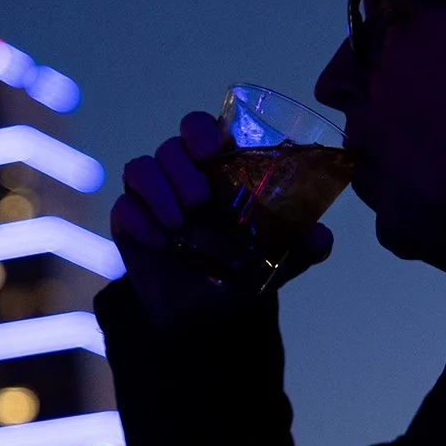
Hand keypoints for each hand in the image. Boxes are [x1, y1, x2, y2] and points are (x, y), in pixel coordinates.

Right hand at [110, 112, 332, 330]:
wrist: (204, 316)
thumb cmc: (240, 272)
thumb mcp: (277, 261)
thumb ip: (301, 246)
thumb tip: (321, 236)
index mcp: (215, 170)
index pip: (200, 128)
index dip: (200, 130)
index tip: (211, 149)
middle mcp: (180, 176)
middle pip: (170, 147)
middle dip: (181, 168)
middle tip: (199, 200)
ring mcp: (151, 198)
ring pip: (141, 168)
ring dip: (159, 192)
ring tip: (180, 224)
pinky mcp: (129, 223)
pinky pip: (124, 207)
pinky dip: (140, 221)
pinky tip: (160, 243)